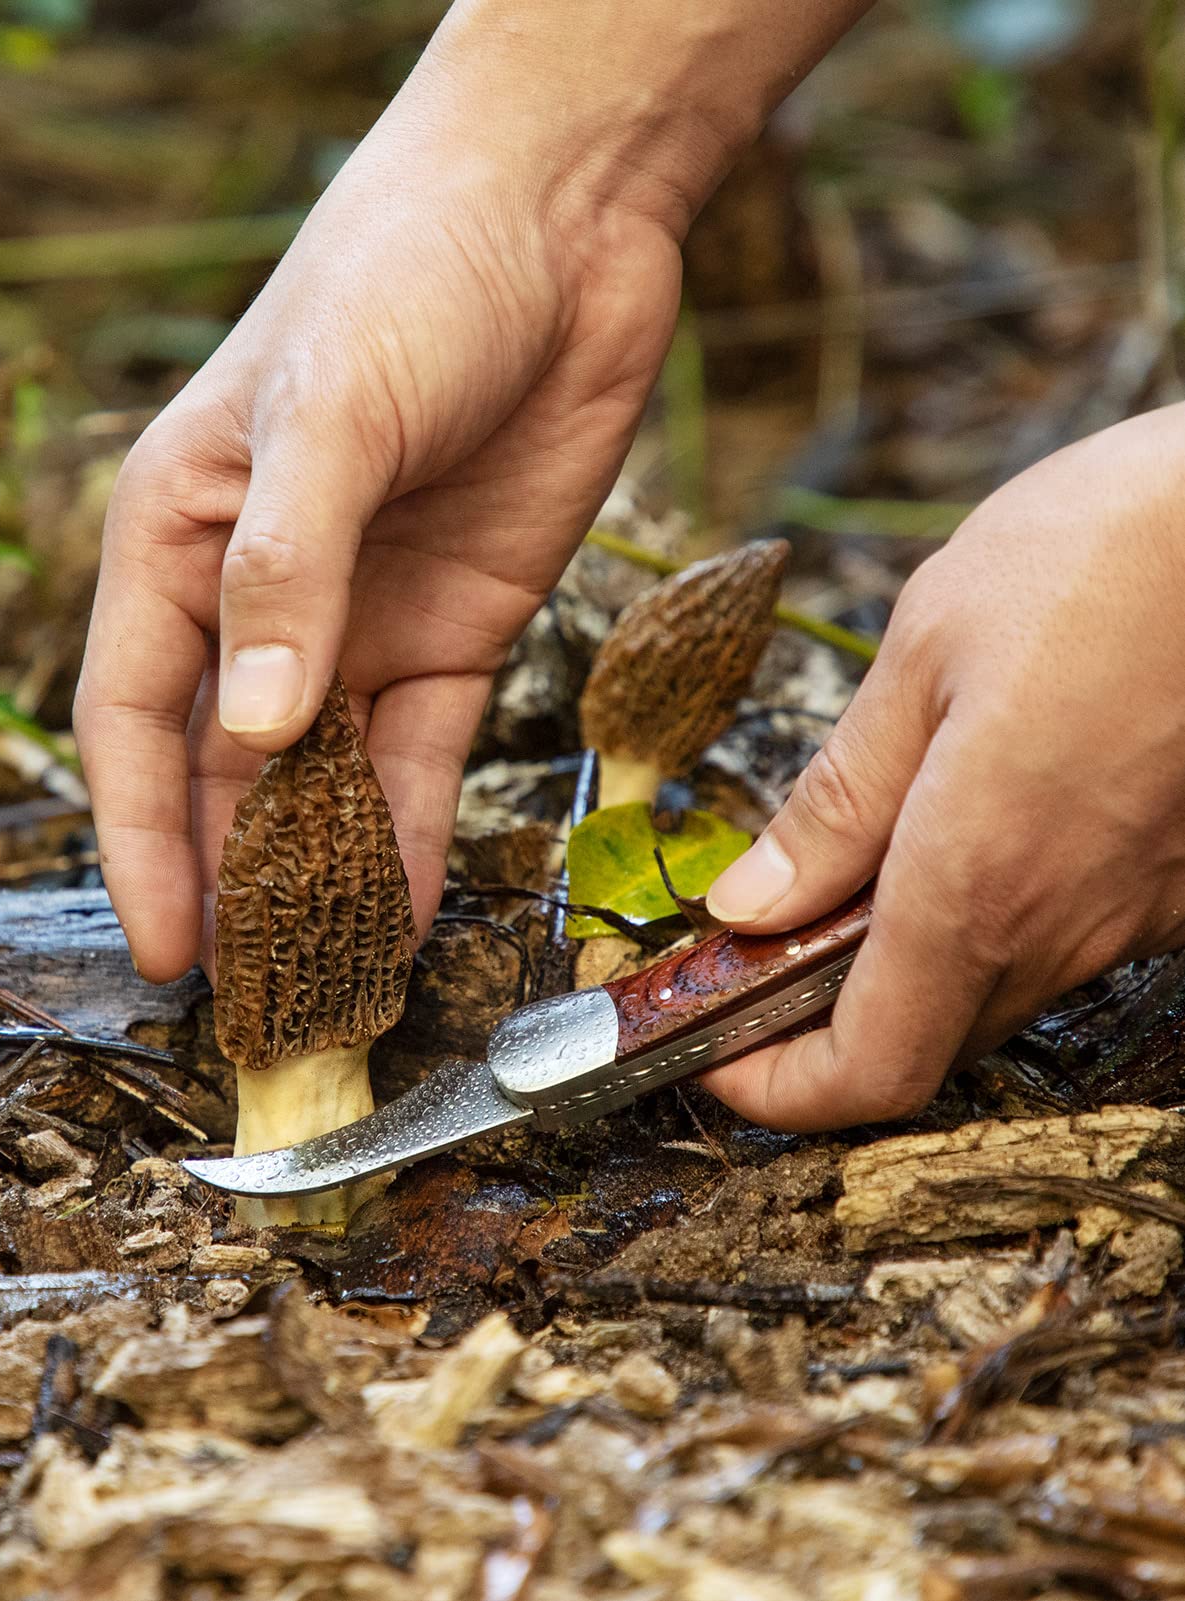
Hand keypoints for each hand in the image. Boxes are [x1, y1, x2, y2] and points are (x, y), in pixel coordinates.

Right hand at [75, 0, 871, 981]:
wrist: (563, 216)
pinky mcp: (454, 629)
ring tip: (328, 989)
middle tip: (246, 1007)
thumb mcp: (331, 416)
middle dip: (230, 885)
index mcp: (174, 540)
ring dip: (322, 882)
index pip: (134, 721)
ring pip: (323, 782)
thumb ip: (288, 575)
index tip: (162, 952)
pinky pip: (421, 758)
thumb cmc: (406, 275)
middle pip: (224, 773)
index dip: (141, 842)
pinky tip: (412, 914)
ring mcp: (356, 621)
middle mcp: (255, 597)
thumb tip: (255, 735)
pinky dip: (414, 837)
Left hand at [701, 405, 1184, 1129]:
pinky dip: (986, 913)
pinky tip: (955, 825)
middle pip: (926, 1040)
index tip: (713, 1055)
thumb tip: (747, 907)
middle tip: (749, 953)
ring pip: (995, 986)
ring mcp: (1146, 910)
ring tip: (837, 874)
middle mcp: (1072, 924)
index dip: (779, 1093)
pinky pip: (1067, 932)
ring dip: (902, 963)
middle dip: (821, 1021)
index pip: (871, 1071)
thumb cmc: (1103, 555)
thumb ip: (836, 803)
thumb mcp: (922, 658)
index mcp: (978, 879)